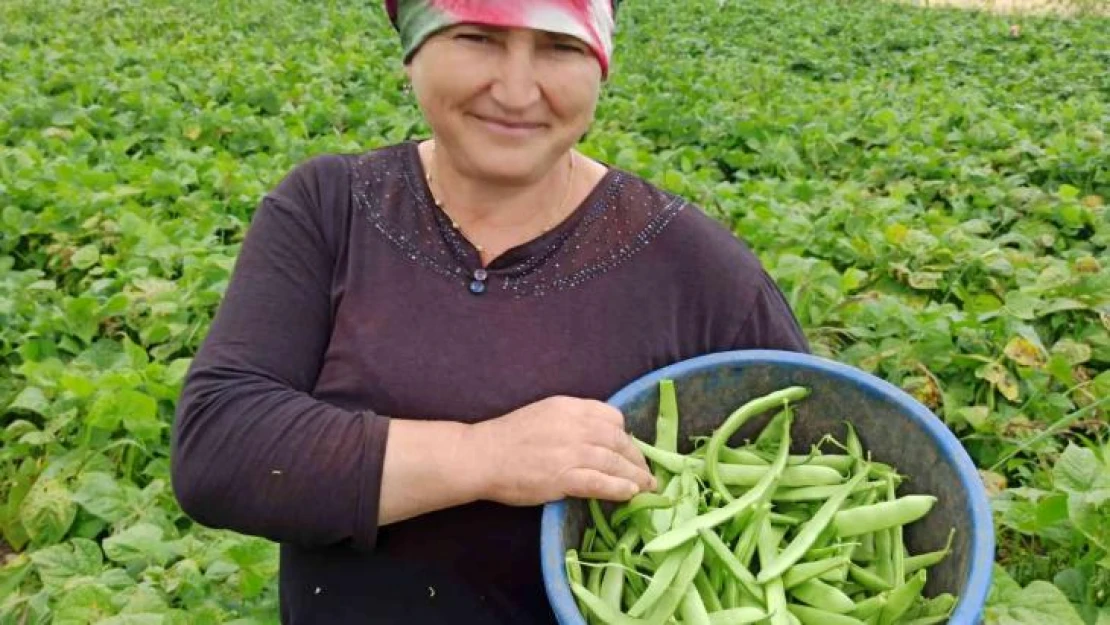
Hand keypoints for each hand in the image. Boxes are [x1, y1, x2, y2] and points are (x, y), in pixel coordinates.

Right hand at [468, 396, 657, 505]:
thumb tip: (596, 436)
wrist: (482, 456)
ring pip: (615, 462)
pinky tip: (630, 494)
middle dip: (636, 458)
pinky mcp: (565, 477)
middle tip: (645, 472)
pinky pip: (602, 483)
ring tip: (647, 486)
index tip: (627, 448)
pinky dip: (620, 488)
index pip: (611, 416)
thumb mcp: (543, 414)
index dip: (624, 434)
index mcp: (569, 407)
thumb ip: (571, 421)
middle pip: (619, 440)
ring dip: (636, 476)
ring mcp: (571, 451)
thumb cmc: (508, 437)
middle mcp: (575, 425)